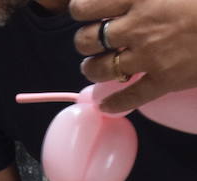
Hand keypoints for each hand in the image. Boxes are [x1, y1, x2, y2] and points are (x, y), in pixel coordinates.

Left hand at [72, 0, 196, 111]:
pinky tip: (107, 106)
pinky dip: (114, 104)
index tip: (84, 12)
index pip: (86, 6)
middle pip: (87, 40)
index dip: (80, 10)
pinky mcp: (166, 79)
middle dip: (85, 41)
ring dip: (92, 69)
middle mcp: (139, 26)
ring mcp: (151, 55)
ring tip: (96, 67)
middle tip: (92, 42)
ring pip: (99, 69)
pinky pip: (129, 98)